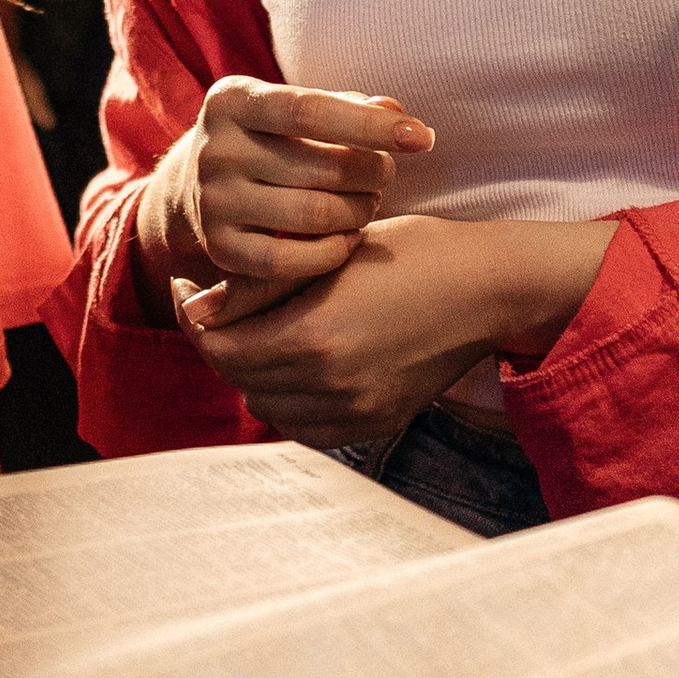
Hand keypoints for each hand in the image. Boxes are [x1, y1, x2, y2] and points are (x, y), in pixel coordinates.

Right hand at [138, 78, 433, 299]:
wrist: (194, 187)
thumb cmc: (268, 138)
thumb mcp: (293, 108)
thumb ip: (346, 106)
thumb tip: (396, 115)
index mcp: (232, 100)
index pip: (310, 109)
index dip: (370, 125)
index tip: (422, 137)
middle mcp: (215, 150)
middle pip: (321, 167)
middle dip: (373, 173)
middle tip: (385, 174)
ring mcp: (213, 202)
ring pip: (312, 215)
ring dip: (359, 212)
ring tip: (368, 203)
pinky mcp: (220, 248)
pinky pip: (289, 261)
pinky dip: (332, 252)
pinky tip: (348, 237)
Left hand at [179, 210, 612, 447]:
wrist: (487, 290)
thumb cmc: (410, 253)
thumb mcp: (329, 254)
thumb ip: (260, 287)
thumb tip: (202, 309)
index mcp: (312, 336)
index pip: (216, 345)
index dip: (192, 315)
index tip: (192, 287)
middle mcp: (328, 384)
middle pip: (237, 376)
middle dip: (219, 338)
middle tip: (217, 304)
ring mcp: (353, 411)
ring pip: (265, 404)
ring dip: (252, 370)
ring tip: (259, 328)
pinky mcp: (373, 423)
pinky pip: (303, 424)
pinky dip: (287, 398)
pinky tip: (295, 361)